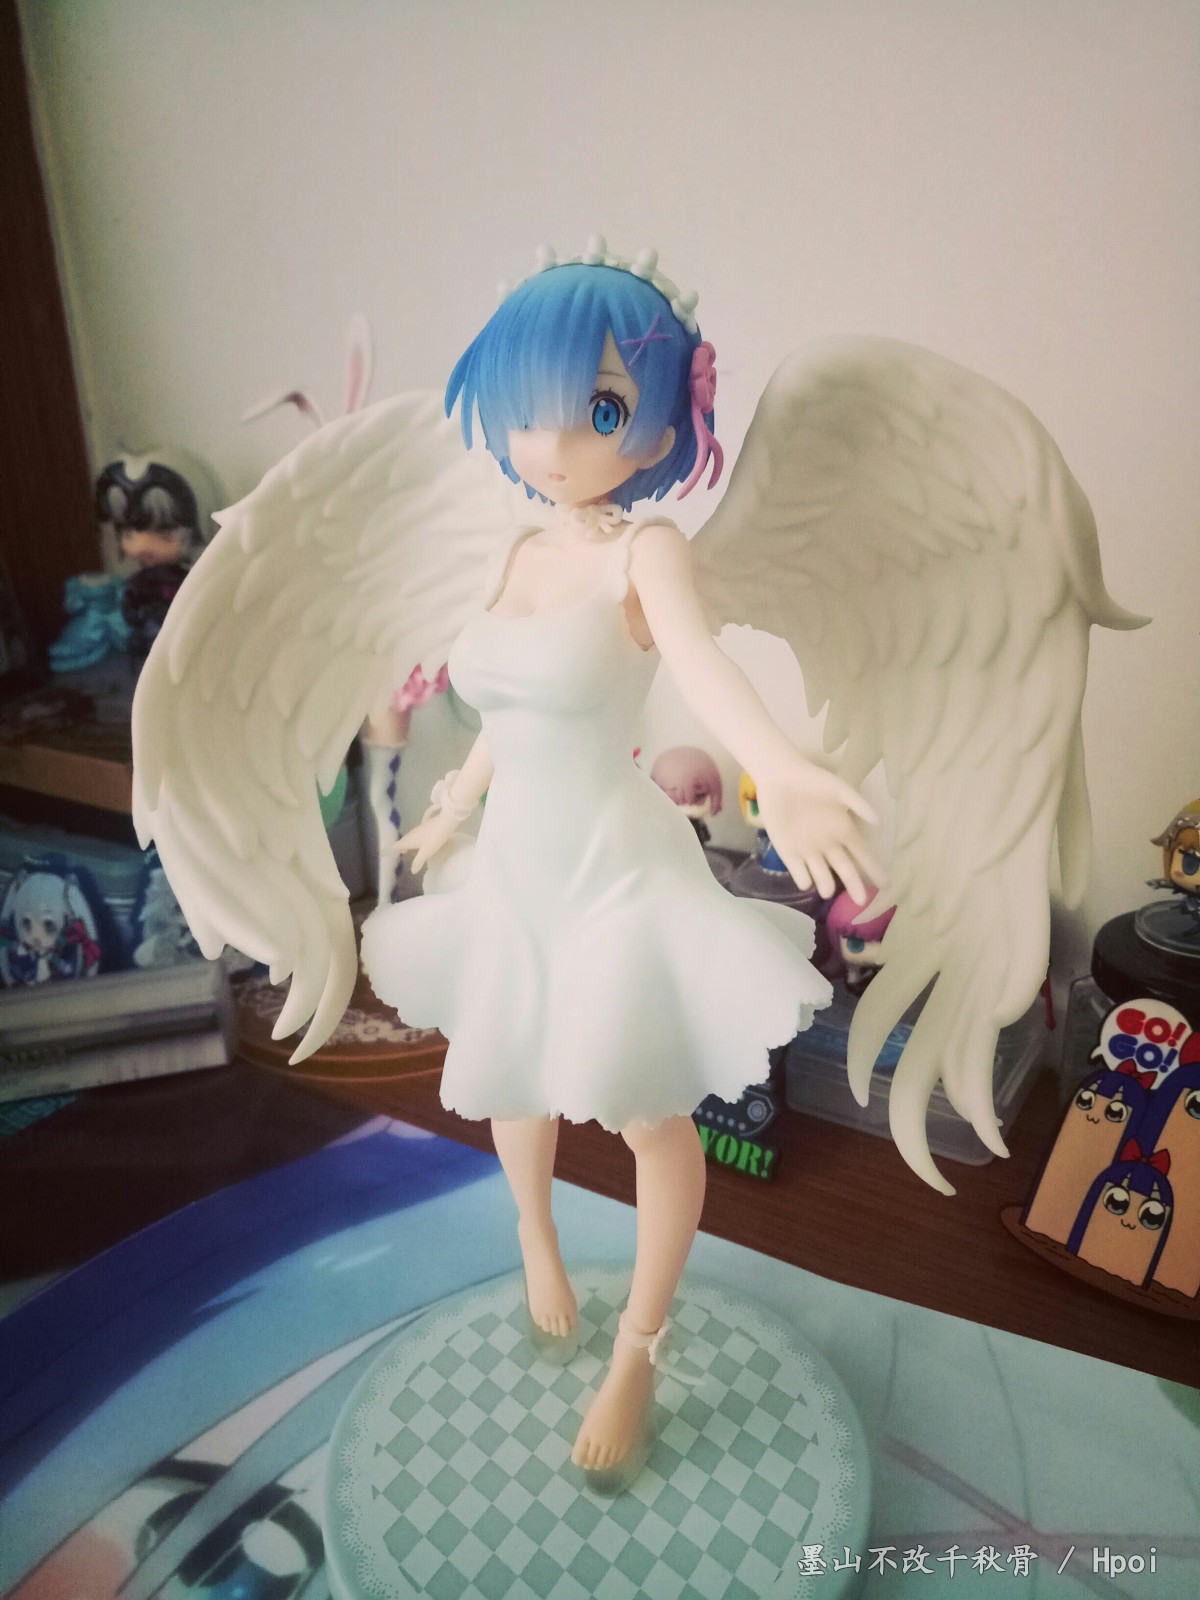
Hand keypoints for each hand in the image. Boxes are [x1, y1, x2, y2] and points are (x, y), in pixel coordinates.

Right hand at [386, 806, 460, 873]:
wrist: (446, 821)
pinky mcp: (424, 828)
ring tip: (404, 850)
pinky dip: (412, 841)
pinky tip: (417, 843)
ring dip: (405, 844)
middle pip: (401, 842)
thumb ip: (418, 861)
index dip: (389, 850)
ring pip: (408, 838)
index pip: (396, 846)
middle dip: (397, 847)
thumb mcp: (427, 852)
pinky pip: (414, 836)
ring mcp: (418, 830)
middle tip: (392, 853)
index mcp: (409, 840)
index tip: (381, 853)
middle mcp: (411, 834)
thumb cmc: (434, 837)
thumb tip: (412, 871)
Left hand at [754, 759, 882, 902]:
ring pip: (822, 876)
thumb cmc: (812, 781)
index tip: (885, 885)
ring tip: (827, 889)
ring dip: (825, 884)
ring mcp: (809, 850)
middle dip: (854, 886)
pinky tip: (806, 880)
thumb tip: (878, 821)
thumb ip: (858, 804)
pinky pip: (798, 873)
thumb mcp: (839, 788)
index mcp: (844, 830)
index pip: (863, 854)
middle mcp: (829, 845)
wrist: (780, 778)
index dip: (874, 869)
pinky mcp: (788, 852)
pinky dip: (803, 879)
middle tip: (861, 901)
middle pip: (846, 871)